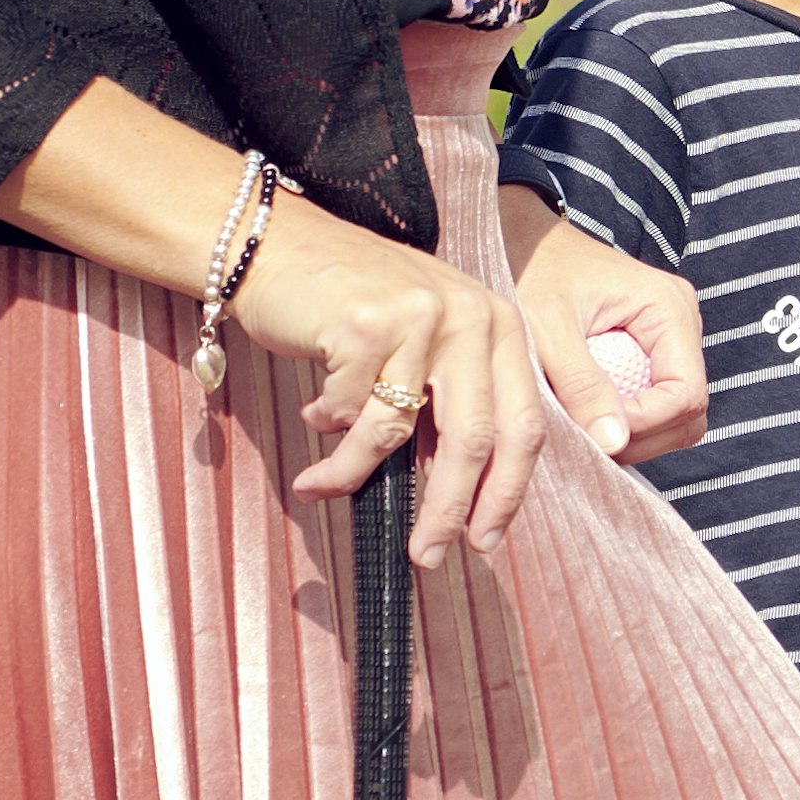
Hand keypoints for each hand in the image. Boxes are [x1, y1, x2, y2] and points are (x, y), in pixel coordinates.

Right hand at [231, 199, 551, 560]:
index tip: (484, 543)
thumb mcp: (425, 346)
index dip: (506, 493)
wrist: (276, 244)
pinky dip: (326, 426)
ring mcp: (420, 317)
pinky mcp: (365, 322)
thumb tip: (463, 498)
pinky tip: (312, 415)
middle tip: (428, 555)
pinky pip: (349, 409)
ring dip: (353, 473)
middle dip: (450, 508)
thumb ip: (450, 406)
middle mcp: (472, 317)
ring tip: (321, 487)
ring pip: (397, 431)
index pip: (523, 427)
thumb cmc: (352, 306)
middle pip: (474, 439)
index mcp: (500, 327)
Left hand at [513, 213, 714, 466]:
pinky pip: (649, 404)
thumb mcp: (549, 326)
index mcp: (669, 309)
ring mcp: (666, 341)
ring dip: (632, 435)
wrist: (518, 240)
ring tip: (583, 432)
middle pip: (687, 413)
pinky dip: (622, 422)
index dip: (646, 425)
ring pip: (672, 416)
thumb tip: (613, 443)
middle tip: (588, 443)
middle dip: (642, 437)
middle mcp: (679, 325)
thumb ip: (582, 383)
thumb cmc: (530, 268)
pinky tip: (585, 418)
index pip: (686, 395)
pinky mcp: (646, 353)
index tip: (596, 436)